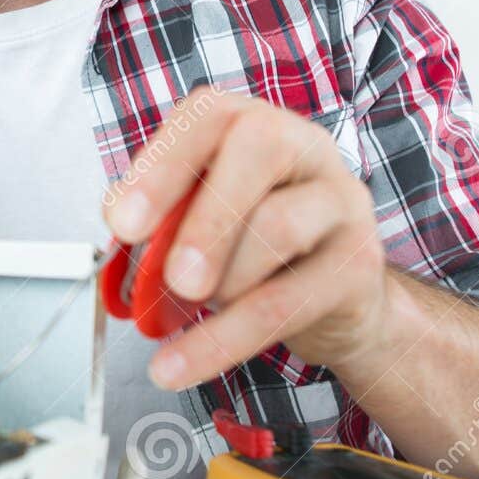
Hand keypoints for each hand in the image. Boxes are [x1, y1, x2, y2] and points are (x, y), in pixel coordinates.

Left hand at [103, 86, 388, 389]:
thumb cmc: (259, 249)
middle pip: (261, 148)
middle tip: (173, 277)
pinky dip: (223, 340)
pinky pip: (287, 302)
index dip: (162, 164)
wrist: (340, 301)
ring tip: (193, 305)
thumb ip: (165, 214)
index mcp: (257, 125)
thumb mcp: (205, 219)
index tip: (123, 223)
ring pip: (279, 226)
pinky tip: (181, 364)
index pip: (210, 115)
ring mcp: (340, 201)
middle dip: (206, 216)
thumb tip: (120, 224)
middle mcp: (306, 148)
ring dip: (222, 279)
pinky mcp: (358, 265)